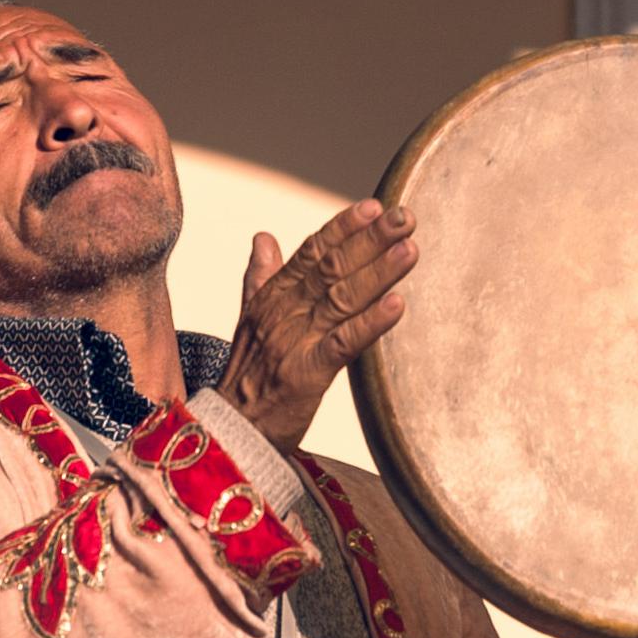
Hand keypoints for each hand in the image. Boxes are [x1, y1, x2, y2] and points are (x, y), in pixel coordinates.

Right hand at [217, 199, 416, 455]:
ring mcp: (297, 342)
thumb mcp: (249, 318)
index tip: (373, 206)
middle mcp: (285, 312)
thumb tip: (263, 236)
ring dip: (379, 272)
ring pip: (342, 299)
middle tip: (404, 216)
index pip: (311, 251)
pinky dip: (371, 323)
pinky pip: (344, 344)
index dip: (343, 227)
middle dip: (370, 239)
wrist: (228, 431)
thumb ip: (260, 276)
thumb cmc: (247, 375)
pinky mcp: (308, 374)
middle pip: (332, 267)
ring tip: (409, 248)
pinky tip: (398, 305)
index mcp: (273, 296)